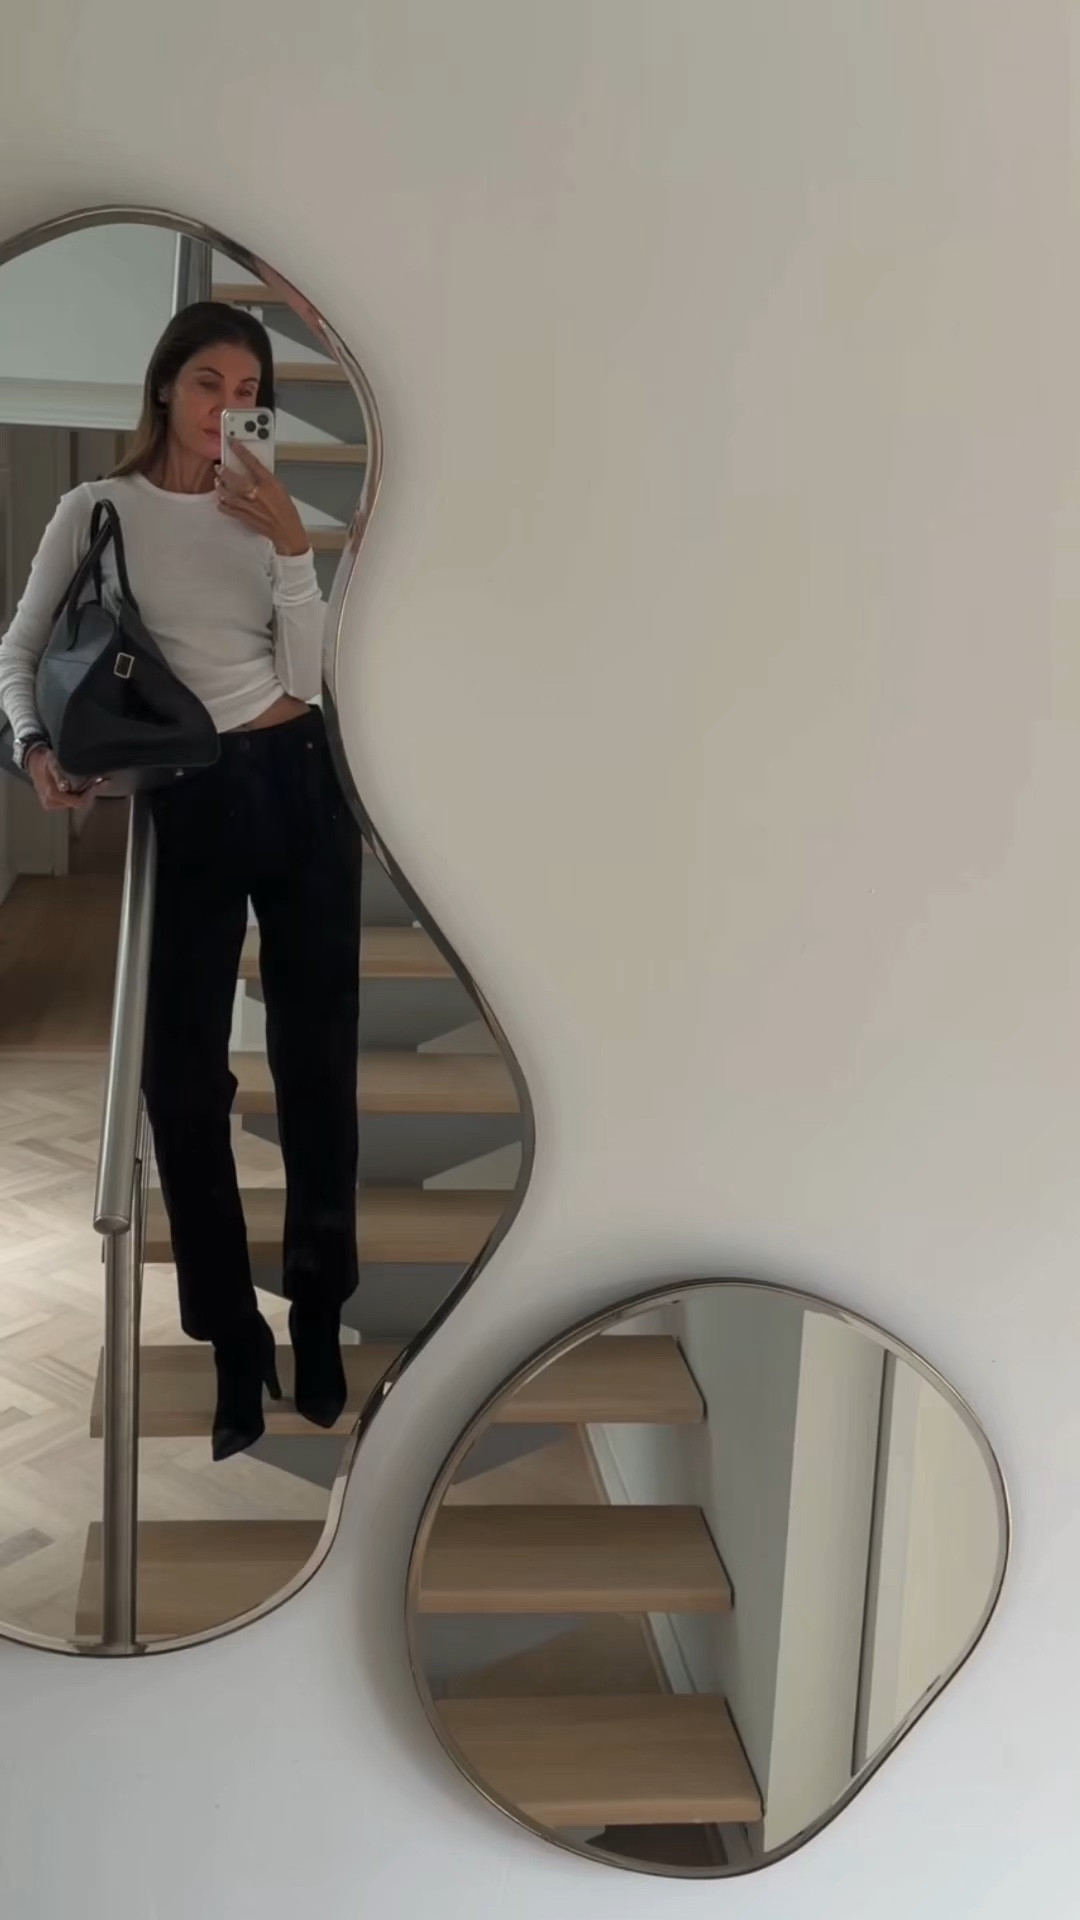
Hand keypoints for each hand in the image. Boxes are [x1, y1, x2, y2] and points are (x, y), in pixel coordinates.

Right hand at [27, 747, 93, 811]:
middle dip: (89, 792)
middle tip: (99, 780)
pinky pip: (70, 801)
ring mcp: (51, 805)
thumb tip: (64, 787)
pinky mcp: (52, 804)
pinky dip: (78, 794)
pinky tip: (82, 785)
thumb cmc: (44, 760)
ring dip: (84, 793)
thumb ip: (58, 774)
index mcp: (52, 795)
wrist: (33, 762)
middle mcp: (51, 803)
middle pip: (78, 803)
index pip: (79, 801)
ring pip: (75, 803)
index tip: (100, 782)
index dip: (91, 793)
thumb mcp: (51, 762)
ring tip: (91, 781)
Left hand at [214, 442, 310, 556]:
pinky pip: (228, 509)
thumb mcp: (280, 488)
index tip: (232, 443)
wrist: (287, 531)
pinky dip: (222, 504)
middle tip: (219, 467)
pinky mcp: (245, 517)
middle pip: (235, 479)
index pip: (252, 462)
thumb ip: (266, 478)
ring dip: (221, 487)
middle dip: (224, 472)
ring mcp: (250, 506)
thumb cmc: (286, 511)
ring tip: (218, 482)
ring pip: (228, 494)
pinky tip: (220, 500)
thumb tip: (253, 470)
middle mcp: (258, 493)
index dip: (241, 451)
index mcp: (270, 483)